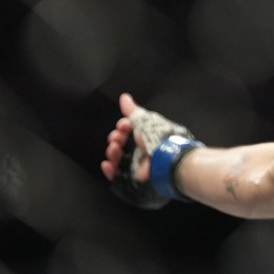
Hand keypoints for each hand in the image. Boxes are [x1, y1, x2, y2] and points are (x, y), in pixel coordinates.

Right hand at [101, 93, 197, 208]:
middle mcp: (141, 148)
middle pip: (120, 142)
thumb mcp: (145, 120)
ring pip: (117, 158)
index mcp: (146, 134)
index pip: (128, 130)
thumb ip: (132, 110)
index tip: (123, 125)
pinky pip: (117, 176)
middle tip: (118, 138)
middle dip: (115, 138)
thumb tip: (124, 97)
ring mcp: (137, 163)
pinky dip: (109, 170)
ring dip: (112, 151)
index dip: (122, 126)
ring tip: (115, 148)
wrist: (166, 158)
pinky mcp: (134, 177)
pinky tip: (107, 164)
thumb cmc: (158, 137)